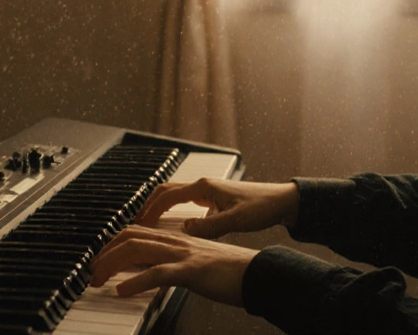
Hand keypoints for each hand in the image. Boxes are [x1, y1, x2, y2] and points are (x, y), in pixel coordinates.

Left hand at [88, 225, 256, 305]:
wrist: (260, 273)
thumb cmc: (233, 272)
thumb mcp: (198, 264)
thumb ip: (176, 263)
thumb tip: (152, 272)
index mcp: (179, 238)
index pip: (137, 232)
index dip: (114, 242)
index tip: (101, 259)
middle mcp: (178, 241)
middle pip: (130, 236)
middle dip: (105, 252)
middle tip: (92, 271)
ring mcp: (184, 254)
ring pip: (137, 250)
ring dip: (111, 264)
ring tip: (98, 280)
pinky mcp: (191, 270)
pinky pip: (157, 273)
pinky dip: (135, 282)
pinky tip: (122, 291)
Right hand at [135, 178, 299, 238]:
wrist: (281, 201)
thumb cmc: (262, 207)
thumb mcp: (236, 220)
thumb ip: (210, 226)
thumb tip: (186, 231)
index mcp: (204, 187)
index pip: (167, 196)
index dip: (150, 210)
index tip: (138, 224)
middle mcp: (203, 185)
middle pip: (165, 191)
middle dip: (148, 205)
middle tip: (135, 222)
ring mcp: (208, 191)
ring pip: (175, 195)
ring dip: (159, 206)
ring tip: (148, 223)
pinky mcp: (214, 198)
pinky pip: (185, 202)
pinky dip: (172, 210)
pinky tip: (173, 225)